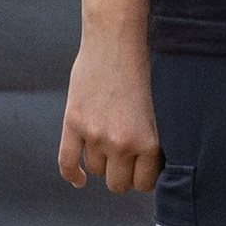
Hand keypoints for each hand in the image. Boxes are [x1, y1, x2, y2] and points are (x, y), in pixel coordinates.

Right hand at [59, 30, 161, 193]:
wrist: (116, 41)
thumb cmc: (143, 71)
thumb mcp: (158, 111)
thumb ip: (151, 140)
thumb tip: (151, 168)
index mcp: (149, 141)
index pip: (145, 184)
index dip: (144, 178)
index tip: (144, 169)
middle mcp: (121, 143)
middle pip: (118, 184)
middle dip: (123, 175)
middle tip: (127, 161)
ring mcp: (94, 135)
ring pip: (96, 170)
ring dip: (102, 162)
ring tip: (109, 143)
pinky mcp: (73, 123)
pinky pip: (67, 162)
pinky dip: (72, 175)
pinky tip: (79, 180)